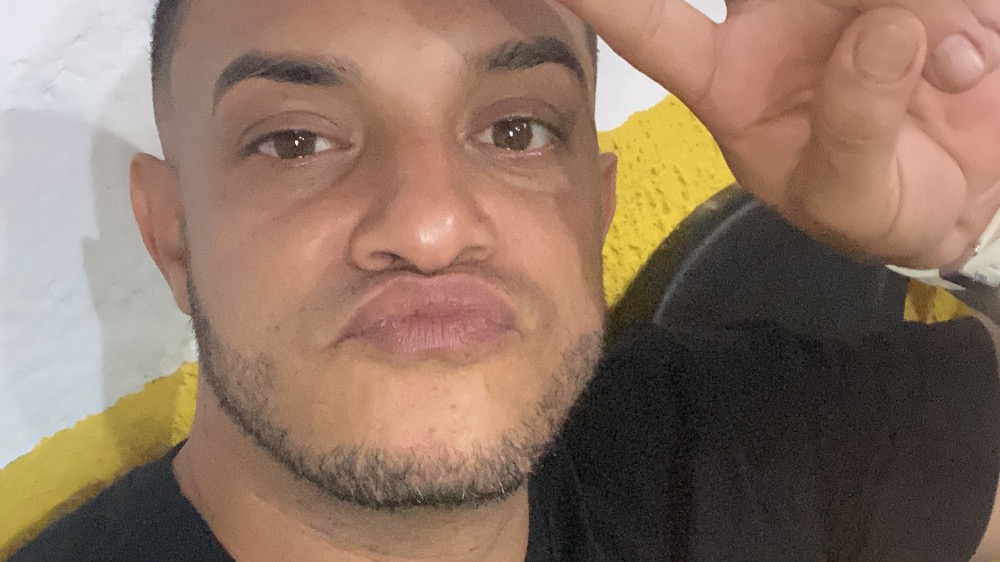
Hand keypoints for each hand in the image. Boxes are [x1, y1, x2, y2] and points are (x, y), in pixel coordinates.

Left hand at [558, 0, 999, 268]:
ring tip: (947, 74)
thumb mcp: (851, 200)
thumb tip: (885, 33)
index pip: (653, 28)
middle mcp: (773, 14)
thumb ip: (855, 134)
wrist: (970, 187)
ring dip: (904, 5)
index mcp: (728, 78)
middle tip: (822, 15)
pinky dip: (961, 17)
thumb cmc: (879, 202)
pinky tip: (968, 63)